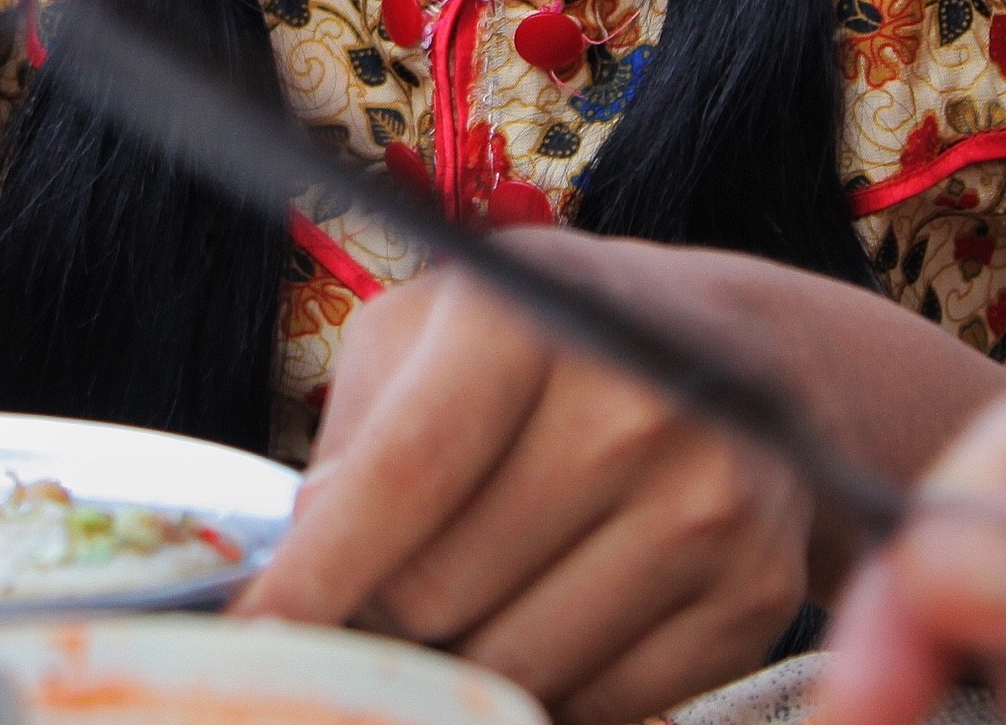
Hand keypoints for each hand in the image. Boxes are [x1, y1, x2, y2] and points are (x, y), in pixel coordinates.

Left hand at [237, 236, 825, 724]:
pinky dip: (557, 692)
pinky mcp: (755, 595)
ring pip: (518, 667)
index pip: (399, 478)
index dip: (312, 577)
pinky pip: (610, 706)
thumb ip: (355, 436)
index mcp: (525, 319)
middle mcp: (632, 402)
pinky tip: (553, 626)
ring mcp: (708, 503)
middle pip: (440, 593)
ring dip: (465, 664)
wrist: (749, 360)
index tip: (249, 641)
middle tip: (379, 603)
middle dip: (383, 618)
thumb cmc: (547, 351)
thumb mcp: (434, 336)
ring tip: (467, 610)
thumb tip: (303, 566)